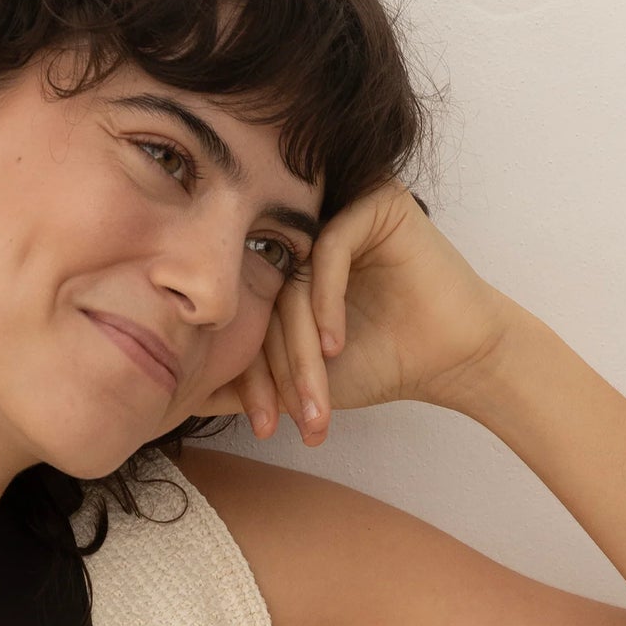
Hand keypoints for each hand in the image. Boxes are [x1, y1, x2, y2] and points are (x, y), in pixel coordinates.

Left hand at [184, 180, 520, 448]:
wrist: (449, 358)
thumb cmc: (379, 363)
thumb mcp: (299, 378)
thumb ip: (243, 378)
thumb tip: (176, 396)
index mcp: (278, 258)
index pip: (245, 311)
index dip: (249, 372)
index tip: (262, 424)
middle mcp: (302, 228)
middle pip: (265, 295)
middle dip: (277, 370)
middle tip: (286, 420)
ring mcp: (336, 208)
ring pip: (292, 277)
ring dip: (301, 349)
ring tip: (316, 399)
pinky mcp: (373, 200)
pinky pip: (328, 248)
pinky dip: (326, 303)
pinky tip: (336, 346)